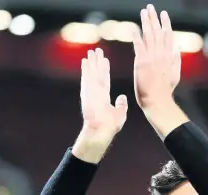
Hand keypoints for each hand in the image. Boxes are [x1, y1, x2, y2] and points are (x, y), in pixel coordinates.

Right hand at [74, 48, 127, 162]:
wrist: (101, 131)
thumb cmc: (109, 126)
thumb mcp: (120, 114)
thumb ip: (121, 105)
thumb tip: (122, 96)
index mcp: (103, 97)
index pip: (104, 79)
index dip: (104, 70)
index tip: (104, 60)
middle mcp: (96, 92)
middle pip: (97, 73)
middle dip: (96, 62)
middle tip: (96, 50)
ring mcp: (91, 92)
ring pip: (92, 73)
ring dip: (91, 62)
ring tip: (91, 51)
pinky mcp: (87, 92)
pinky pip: (87, 78)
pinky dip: (86, 69)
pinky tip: (85, 60)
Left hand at [132, 5, 180, 110]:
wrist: (157, 100)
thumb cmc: (165, 90)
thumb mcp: (176, 73)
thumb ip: (176, 58)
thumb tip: (176, 45)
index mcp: (169, 56)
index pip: (168, 35)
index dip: (165, 23)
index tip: (163, 13)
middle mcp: (161, 54)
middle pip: (157, 32)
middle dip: (154, 18)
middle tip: (150, 7)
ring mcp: (151, 58)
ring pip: (149, 36)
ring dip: (146, 23)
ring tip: (143, 12)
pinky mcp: (141, 63)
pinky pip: (138, 46)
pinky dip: (136, 36)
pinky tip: (134, 27)